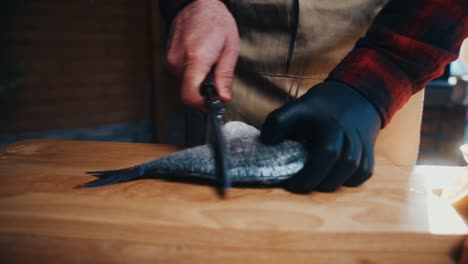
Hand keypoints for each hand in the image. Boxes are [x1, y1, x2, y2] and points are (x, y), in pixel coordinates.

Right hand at [165, 0, 239, 109]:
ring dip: (198, 78)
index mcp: (195, 58)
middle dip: (204, 89)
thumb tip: (223, 97)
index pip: (189, 95)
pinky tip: (199, 57)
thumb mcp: (230, 48)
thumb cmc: (216, 21)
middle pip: (189, 90)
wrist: (196, 3)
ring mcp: (170, 59)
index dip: (201, 105)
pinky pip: (180, 74)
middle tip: (215, 73)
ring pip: (185, 82)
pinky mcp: (167, 58)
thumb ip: (225, 76)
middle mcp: (178, 60)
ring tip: (208, 60)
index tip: (212, 104)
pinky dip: (191, 71)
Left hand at [261, 81, 381, 192]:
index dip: (305, 170)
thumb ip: (278, 123)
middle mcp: (346, 130)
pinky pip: (364, 173)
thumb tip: (267, 142)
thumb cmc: (320, 108)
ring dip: (332, 181)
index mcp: (327, 121)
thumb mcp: (296, 108)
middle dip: (314, 178)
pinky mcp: (369, 151)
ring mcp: (360, 140)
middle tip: (297, 185)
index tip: (288, 179)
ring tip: (314, 184)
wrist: (355, 96)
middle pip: (338, 159)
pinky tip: (333, 179)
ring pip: (354, 167)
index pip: (321, 148)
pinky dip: (350, 181)